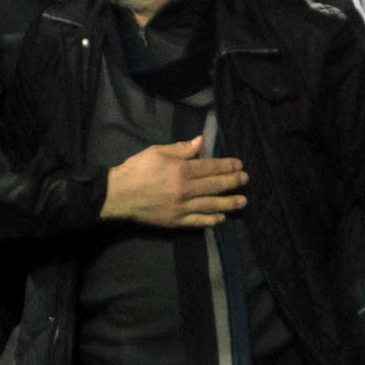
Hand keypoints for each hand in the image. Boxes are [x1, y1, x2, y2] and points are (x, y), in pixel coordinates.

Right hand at [103, 137, 247, 227]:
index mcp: (181, 170)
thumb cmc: (136, 170)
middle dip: (233, 182)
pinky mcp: (175, 221)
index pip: (210, 167)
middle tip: (246, 180)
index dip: (227, 166)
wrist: (118, 195)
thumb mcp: (157, 152)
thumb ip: (181, 149)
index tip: (239, 165)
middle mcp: (185, 189)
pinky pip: (197, 221)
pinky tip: (221, 218)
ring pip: (211, 205)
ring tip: (242, 201)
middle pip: (215, 186)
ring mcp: (181, 207)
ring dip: (229, 203)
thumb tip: (200, 142)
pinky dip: (210, 220)